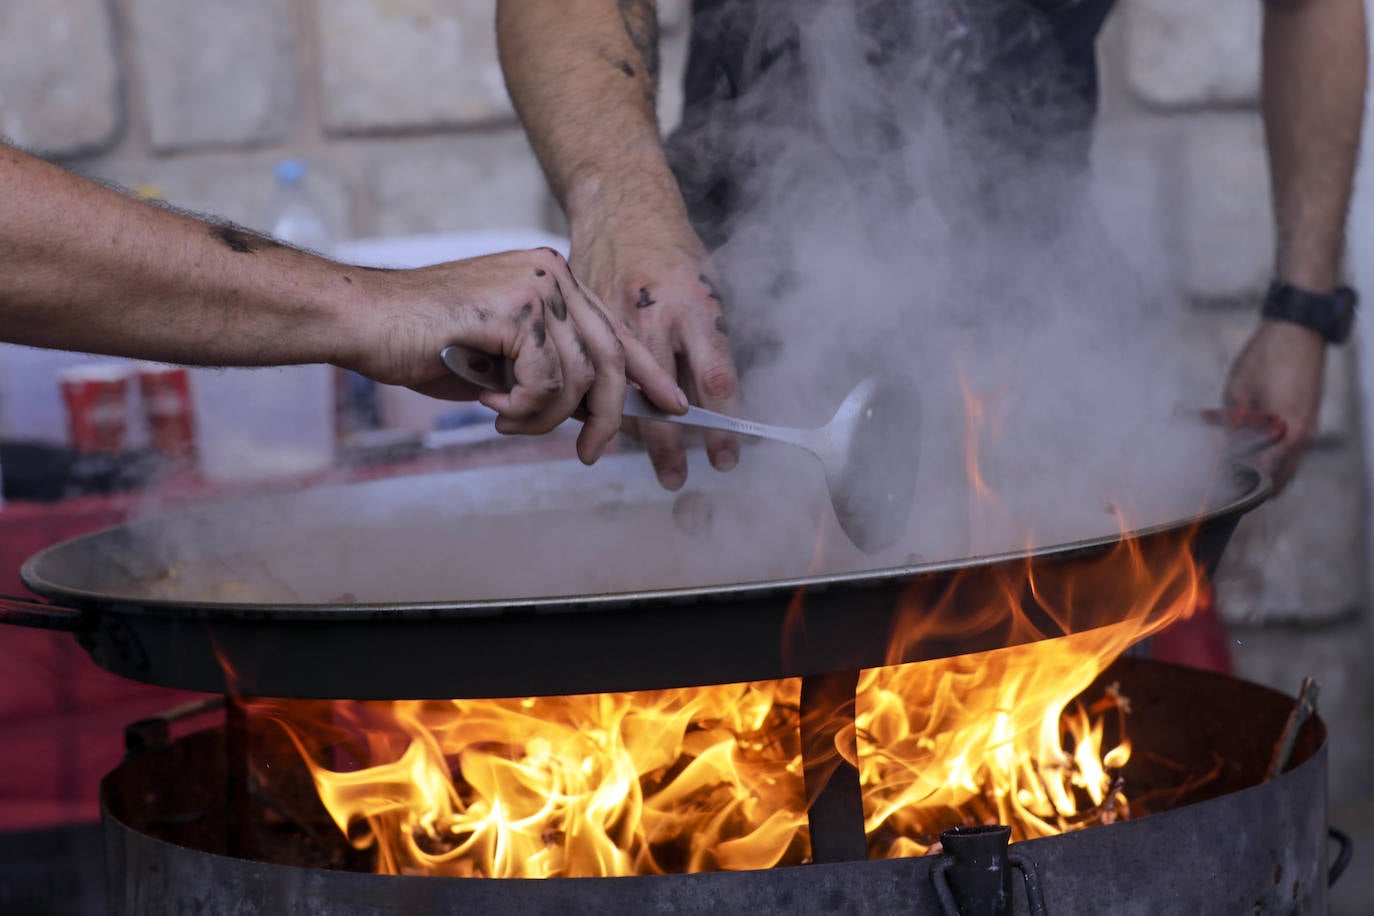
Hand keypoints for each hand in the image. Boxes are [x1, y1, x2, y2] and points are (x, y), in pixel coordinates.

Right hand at [340, 248, 687, 464]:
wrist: (365, 322)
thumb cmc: (422, 342)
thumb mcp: (503, 362)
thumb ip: (550, 372)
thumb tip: (596, 409)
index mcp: (552, 278)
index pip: (615, 331)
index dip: (648, 374)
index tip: (672, 406)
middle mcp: (552, 274)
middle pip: (611, 358)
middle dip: (609, 416)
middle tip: (591, 451)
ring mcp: (537, 287)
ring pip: (580, 378)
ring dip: (545, 417)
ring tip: (505, 417)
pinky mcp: (517, 310)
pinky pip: (548, 382)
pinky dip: (524, 408)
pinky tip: (491, 403)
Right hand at [572, 222, 740, 489]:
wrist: (620, 204)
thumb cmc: (673, 250)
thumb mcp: (707, 290)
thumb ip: (709, 345)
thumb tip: (716, 407)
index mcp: (696, 306)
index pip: (715, 380)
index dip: (723, 427)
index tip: (726, 458)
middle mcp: (653, 314)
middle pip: (663, 399)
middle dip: (670, 448)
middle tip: (676, 478)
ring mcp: (611, 316)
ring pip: (619, 392)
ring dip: (631, 433)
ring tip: (639, 457)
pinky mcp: (581, 318)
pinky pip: (590, 373)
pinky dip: (600, 401)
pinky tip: (608, 422)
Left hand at [1223, 319, 1326, 491]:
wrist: (1300, 329)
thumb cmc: (1268, 356)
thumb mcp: (1238, 391)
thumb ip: (1231, 425)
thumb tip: (1220, 448)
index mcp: (1287, 431)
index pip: (1264, 474)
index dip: (1239, 480)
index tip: (1217, 480)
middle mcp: (1304, 436)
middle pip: (1280, 479)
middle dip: (1254, 483)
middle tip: (1226, 476)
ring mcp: (1309, 429)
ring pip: (1287, 467)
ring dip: (1264, 469)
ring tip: (1234, 462)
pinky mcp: (1309, 420)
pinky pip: (1291, 451)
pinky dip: (1273, 456)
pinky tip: (1249, 447)